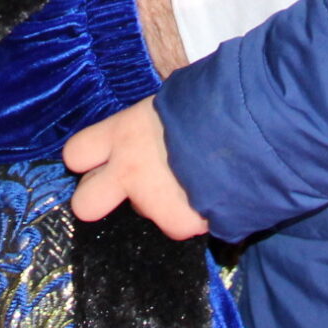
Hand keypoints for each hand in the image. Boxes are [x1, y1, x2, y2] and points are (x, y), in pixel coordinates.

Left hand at [65, 97, 206, 237]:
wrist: (252, 127)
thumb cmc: (215, 102)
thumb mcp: (173, 104)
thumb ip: (151, 128)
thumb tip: (155, 138)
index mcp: (124, 132)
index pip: (76, 153)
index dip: (88, 160)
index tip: (104, 160)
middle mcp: (129, 170)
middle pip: (84, 204)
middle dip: (101, 201)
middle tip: (132, 188)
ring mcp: (152, 201)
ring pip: (147, 216)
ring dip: (164, 205)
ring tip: (196, 182)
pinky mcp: (180, 223)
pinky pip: (183, 225)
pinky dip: (196, 215)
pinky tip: (214, 194)